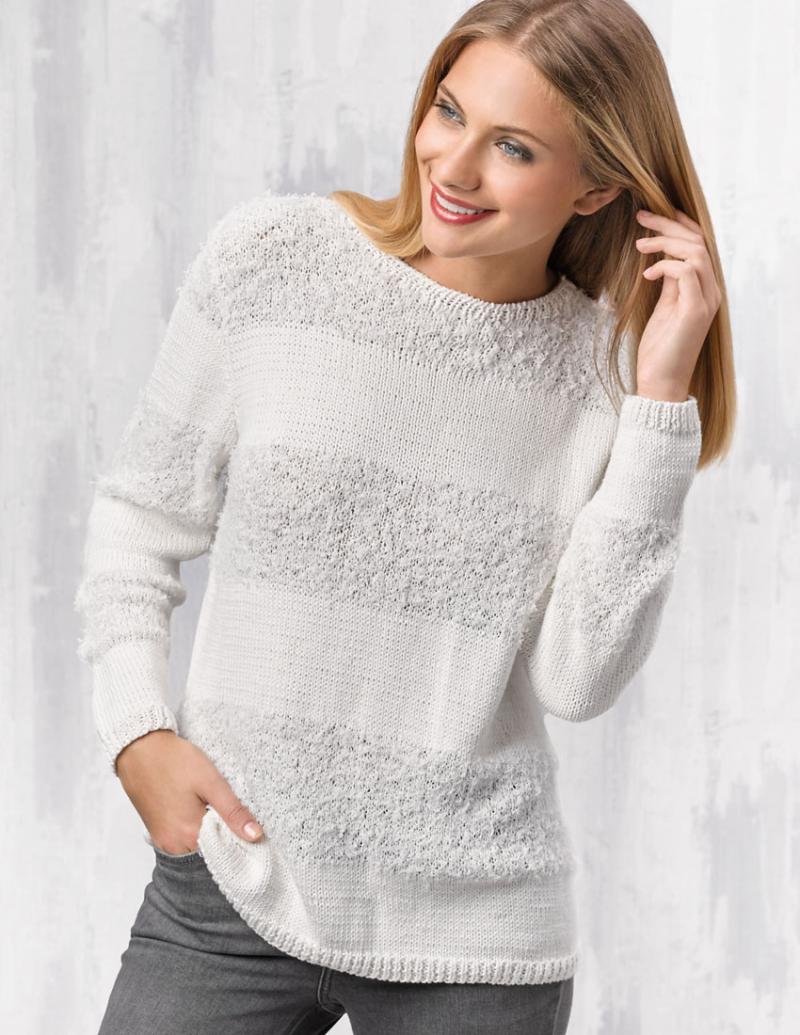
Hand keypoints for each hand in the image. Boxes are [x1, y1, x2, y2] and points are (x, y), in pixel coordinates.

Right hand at [115, 729, 264, 853]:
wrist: (138, 748)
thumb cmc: (174, 761)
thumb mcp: (211, 782)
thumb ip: (233, 812)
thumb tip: (256, 837)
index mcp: (189, 836)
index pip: (226, 850)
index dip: (239, 837)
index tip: (246, 821)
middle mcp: (173, 845)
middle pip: (211, 848)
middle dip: (223, 832)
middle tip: (226, 806)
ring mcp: (162, 840)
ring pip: (196, 842)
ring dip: (208, 828)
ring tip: (210, 804)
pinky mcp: (156, 831)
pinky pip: (182, 837)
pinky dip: (193, 826)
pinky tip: (196, 806)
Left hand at [634, 208, 721, 401]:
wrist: (661, 381)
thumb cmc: (660, 348)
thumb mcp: (664, 308)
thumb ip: (669, 283)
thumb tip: (662, 260)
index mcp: (704, 288)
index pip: (699, 244)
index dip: (680, 224)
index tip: (655, 215)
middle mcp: (711, 291)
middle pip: (697, 242)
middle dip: (668, 224)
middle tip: (641, 218)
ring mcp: (706, 300)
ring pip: (695, 251)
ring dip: (665, 242)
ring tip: (639, 245)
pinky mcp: (695, 310)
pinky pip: (685, 271)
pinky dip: (664, 265)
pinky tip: (646, 274)